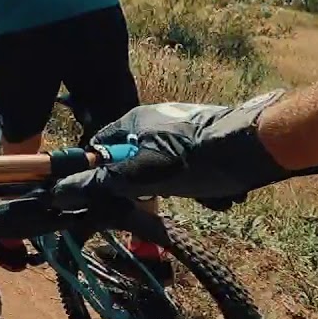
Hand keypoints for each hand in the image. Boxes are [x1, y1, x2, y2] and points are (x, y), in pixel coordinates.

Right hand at [52, 91, 317, 210]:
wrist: (260, 147)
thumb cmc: (198, 160)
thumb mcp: (144, 177)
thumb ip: (100, 183)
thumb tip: (58, 193)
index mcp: (133, 120)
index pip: (97, 148)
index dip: (98, 175)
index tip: (110, 197)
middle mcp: (154, 118)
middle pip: (130, 160)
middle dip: (143, 186)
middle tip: (159, 200)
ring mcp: (182, 126)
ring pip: (162, 167)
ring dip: (174, 187)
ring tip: (196, 195)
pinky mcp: (206, 136)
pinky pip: (189, 165)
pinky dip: (197, 181)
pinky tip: (213, 192)